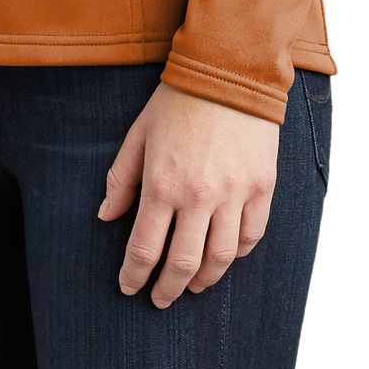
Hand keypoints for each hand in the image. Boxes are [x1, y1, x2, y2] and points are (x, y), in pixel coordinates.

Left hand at [97, 81, 279, 307]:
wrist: (229, 69)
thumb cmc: (178, 100)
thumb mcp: (139, 133)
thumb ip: (122, 178)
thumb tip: (106, 216)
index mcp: (163, 183)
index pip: (145, 249)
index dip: (134, 276)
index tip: (129, 287)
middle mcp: (199, 195)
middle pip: (182, 265)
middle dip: (166, 289)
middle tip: (159, 299)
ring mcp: (235, 193)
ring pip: (220, 260)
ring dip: (203, 281)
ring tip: (191, 286)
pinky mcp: (262, 187)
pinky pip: (251, 236)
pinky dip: (236, 255)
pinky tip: (223, 257)